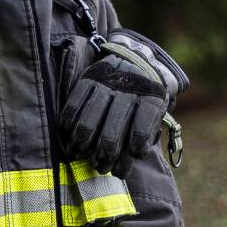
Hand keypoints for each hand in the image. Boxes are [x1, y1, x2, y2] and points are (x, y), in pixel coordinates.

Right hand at [58, 50, 167, 177]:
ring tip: (80, 154)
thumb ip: (148, 132)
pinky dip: (68, 124)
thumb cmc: (145, 95)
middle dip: (104, 157)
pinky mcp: (88, 79)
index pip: (143, 129)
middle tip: (100, 166)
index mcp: (151, 98)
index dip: (136, 148)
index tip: (133, 156)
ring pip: (88, 123)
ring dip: (82, 145)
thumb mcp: (157, 108)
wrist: (134, 59)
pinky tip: (69, 134)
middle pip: (112, 133)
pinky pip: (73, 106)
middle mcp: (128, 91)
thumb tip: (131, 158)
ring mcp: (106, 84)